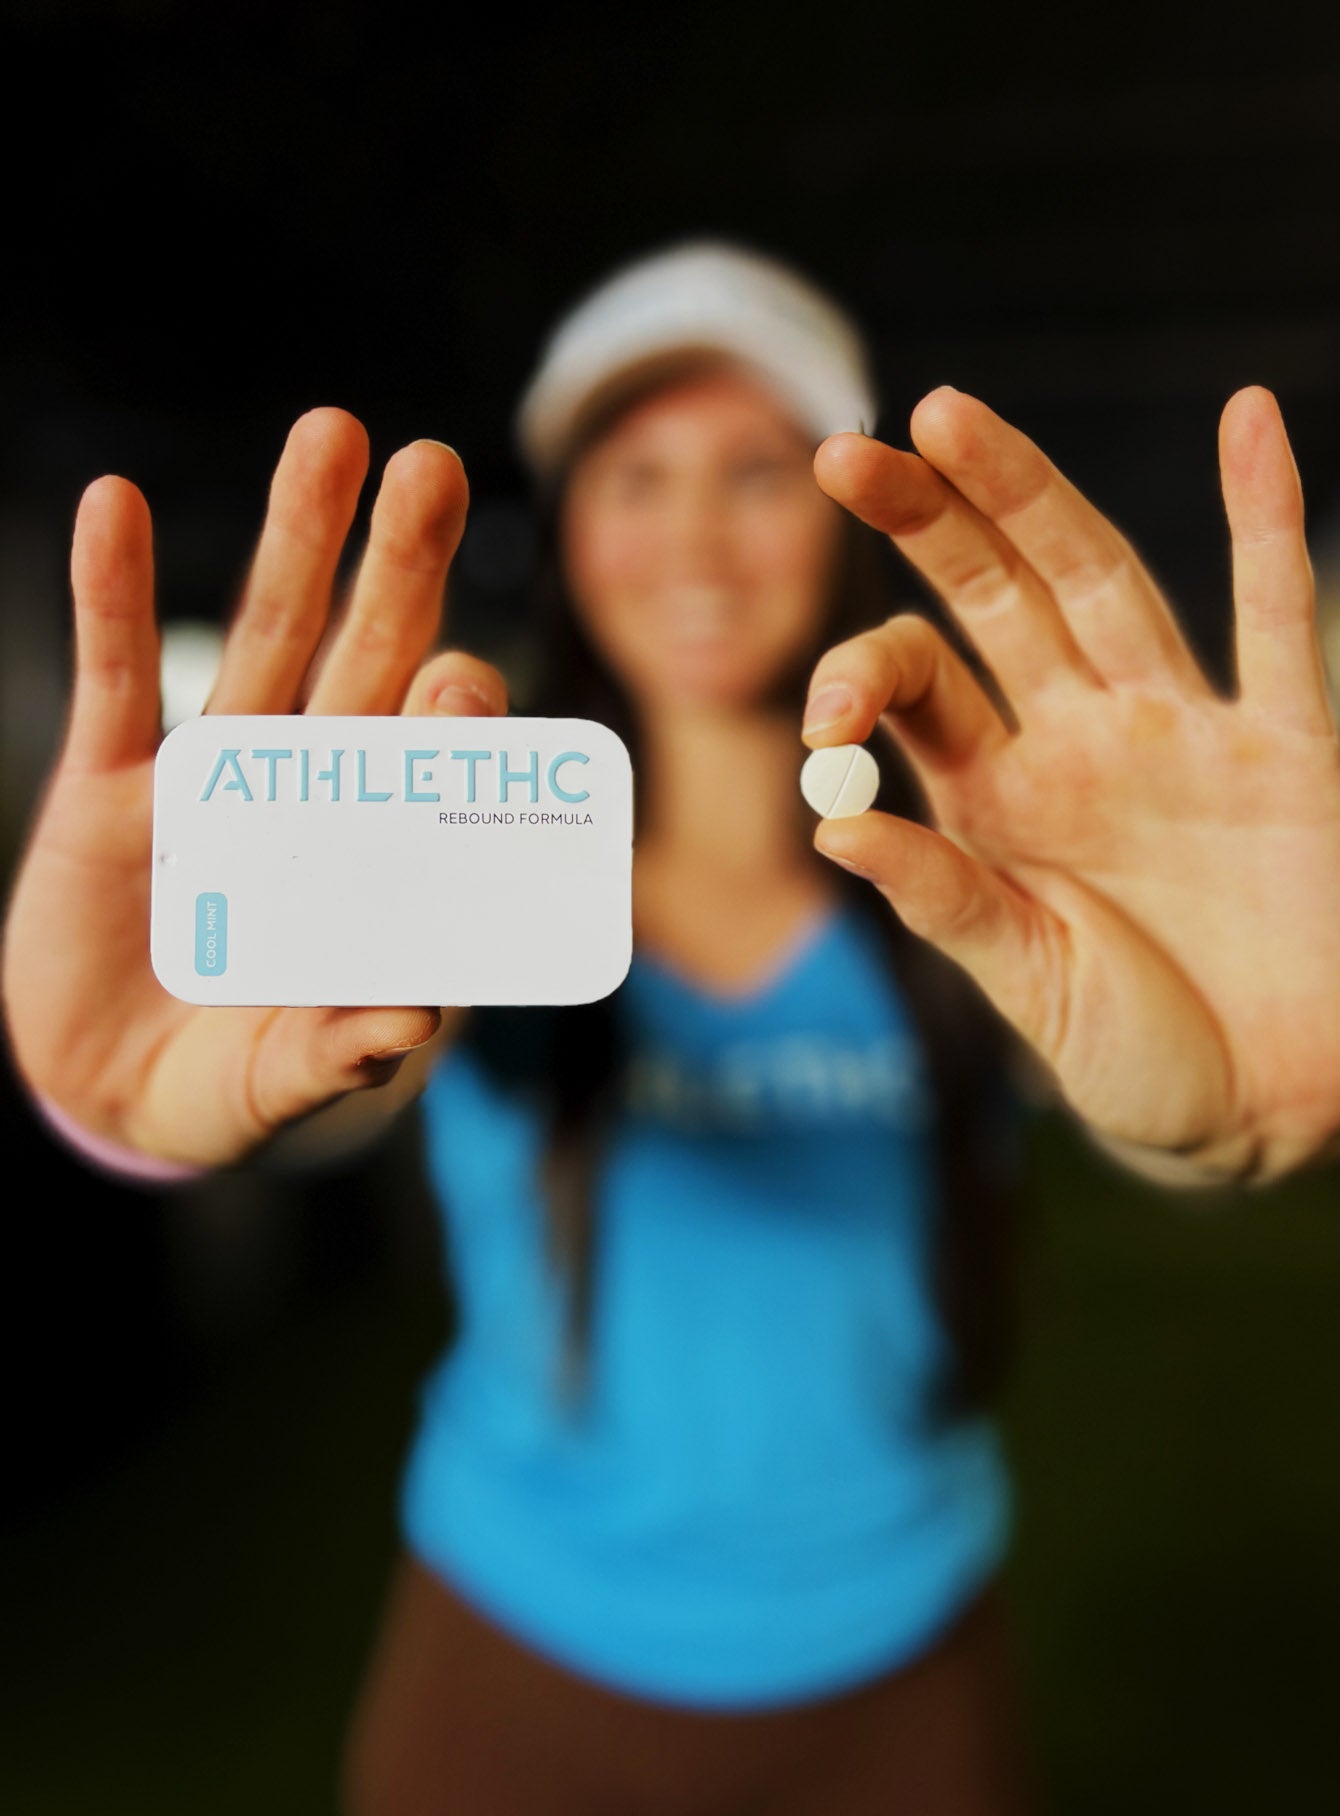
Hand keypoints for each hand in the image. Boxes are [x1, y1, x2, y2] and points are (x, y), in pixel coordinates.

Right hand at [2, 410, 504, 1167]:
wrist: (109, 1091)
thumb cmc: (229, 1084)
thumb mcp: (284, 1081)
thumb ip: (344, 1053)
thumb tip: (410, 1026)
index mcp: (377, 860)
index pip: (434, 766)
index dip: (455, 716)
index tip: (465, 673)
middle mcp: (311, 799)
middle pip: (367, 665)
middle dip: (399, 572)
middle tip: (432, 471)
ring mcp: (216, 781)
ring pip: (264, 642)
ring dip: (292, 542)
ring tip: (328, 437)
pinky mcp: (112, 785)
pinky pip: (116, 677)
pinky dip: (113, 594)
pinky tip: (116, 505)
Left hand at [801, 386, 1339, 1181]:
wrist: (1272, 1118)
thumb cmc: (1140, 1066)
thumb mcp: (1028, 989)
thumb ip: (945, 901)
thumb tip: (829, 826)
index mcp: (995, 800)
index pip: (915, 691)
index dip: (863, 676)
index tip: (828, 717)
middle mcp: (1076, 745)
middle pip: (991, 602)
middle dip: (924, 525)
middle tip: (846, 451)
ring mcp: (1178, 736)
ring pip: (1102, 584)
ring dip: (1033, 499)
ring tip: (951, 415)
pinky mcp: (1283, 753)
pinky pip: (1280, 618)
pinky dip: (1268, 520)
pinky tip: (1249, 422)